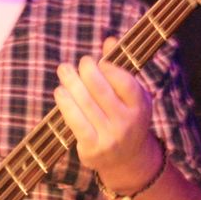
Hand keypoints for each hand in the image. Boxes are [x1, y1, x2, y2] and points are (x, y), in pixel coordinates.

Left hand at [53, 38, 162, 191]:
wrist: (126, 159)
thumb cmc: (126, 117)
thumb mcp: (131, 95)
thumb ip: (121, 68)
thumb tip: (109, 40)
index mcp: (140, 106)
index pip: (124, 82)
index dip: (109, 68)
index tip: (98, 61)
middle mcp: (127, 122)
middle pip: (101, 90)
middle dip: (86, 71)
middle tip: (77, 63)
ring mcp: (110, 137)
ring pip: (85, 103)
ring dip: (71, 83)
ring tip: (64, 70)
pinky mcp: (92, 148)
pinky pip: (75, 121)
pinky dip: (65, 103)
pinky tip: (60, 92)